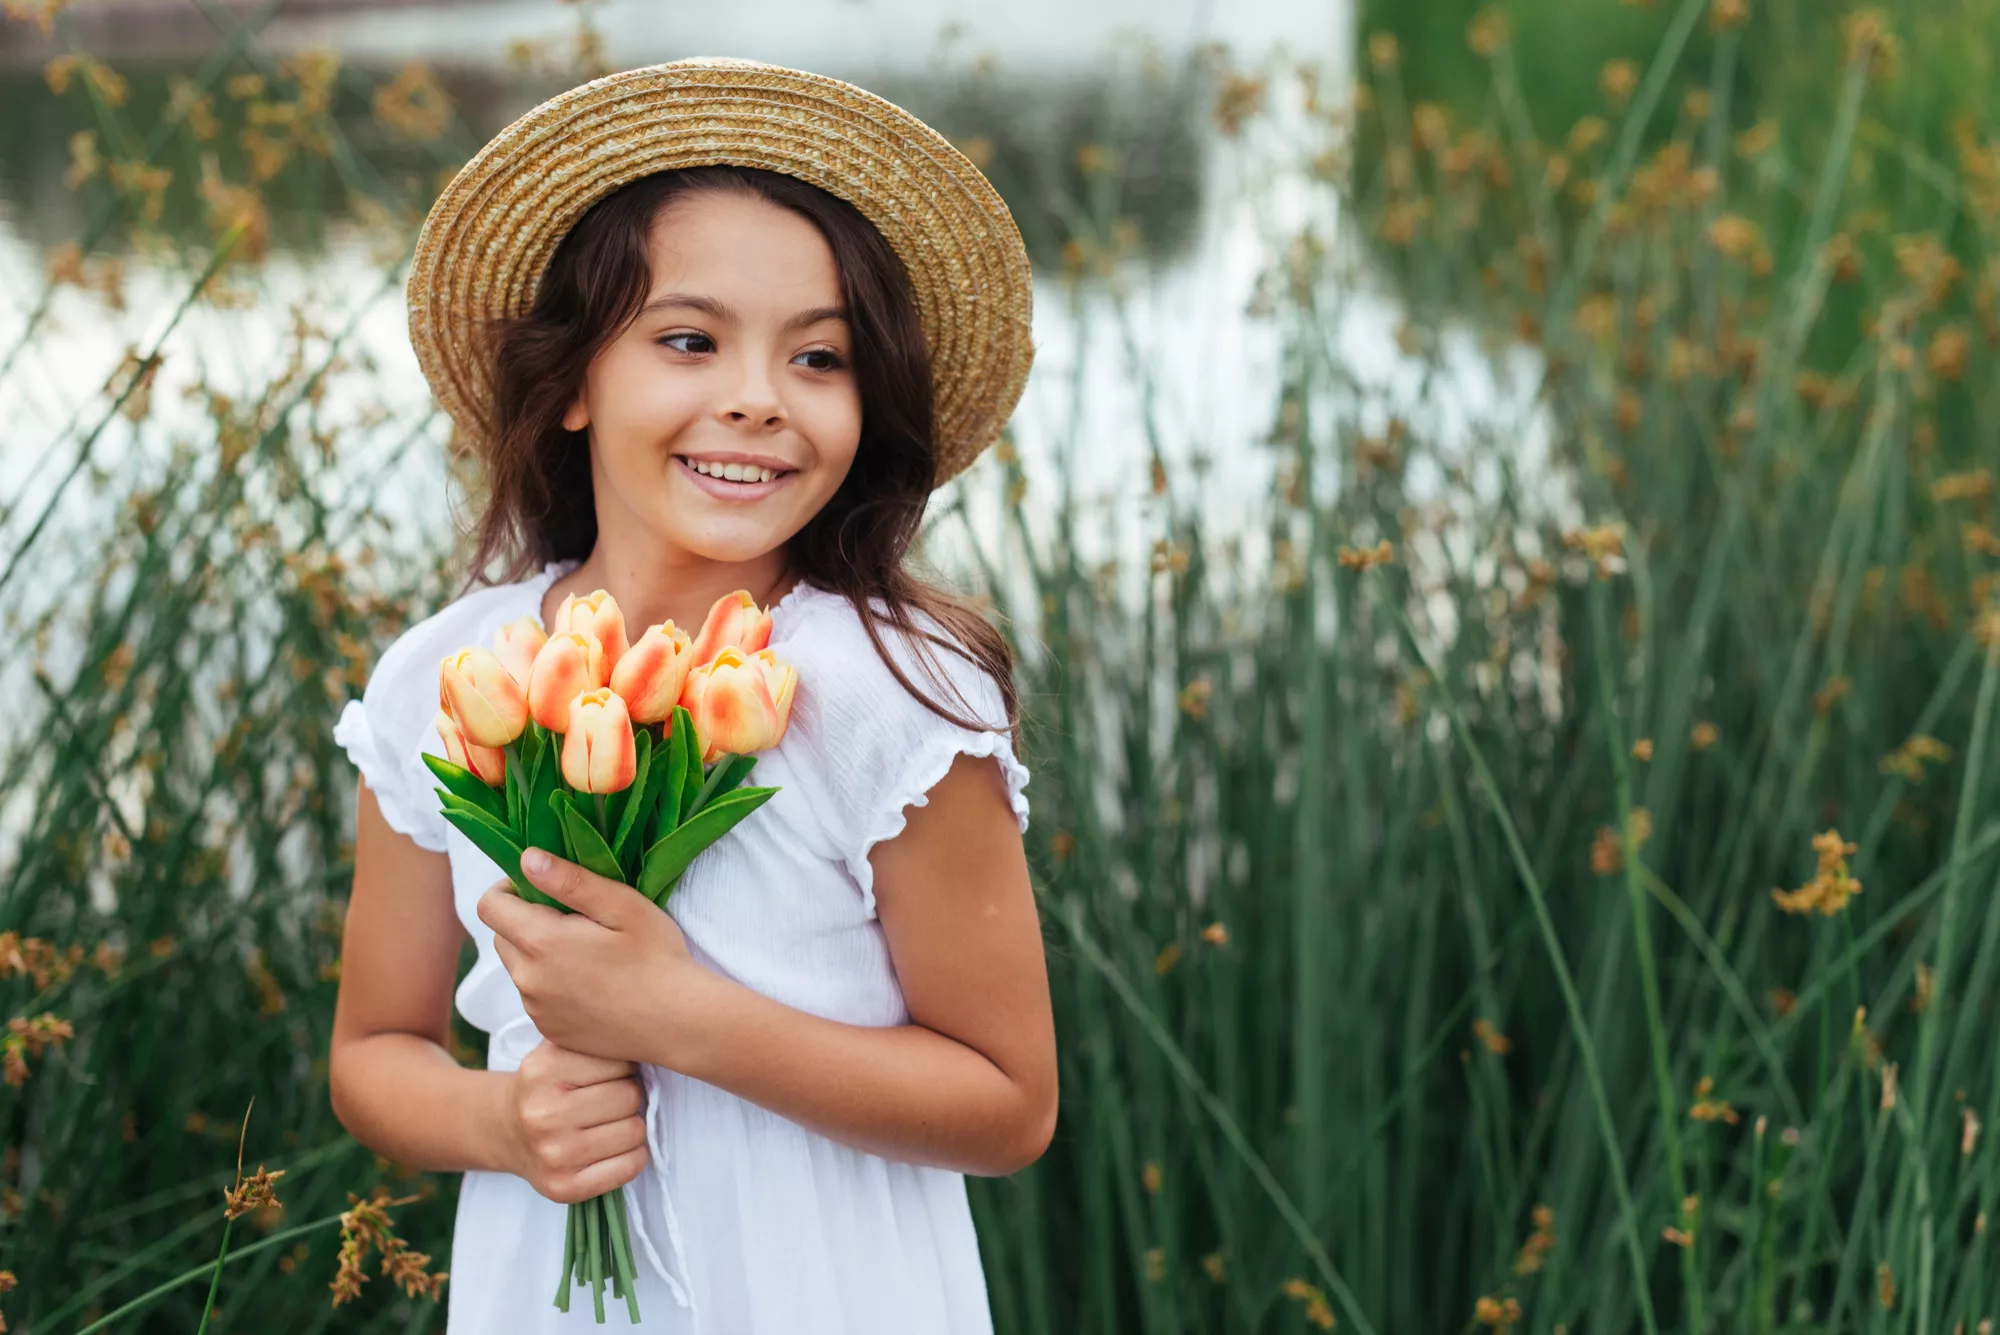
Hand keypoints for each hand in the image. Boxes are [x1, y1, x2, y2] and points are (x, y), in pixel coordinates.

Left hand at [476, 848, 726, 1071]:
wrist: (678, 1023)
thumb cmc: (657, 957)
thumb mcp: (622, 905)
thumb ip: (570, 880)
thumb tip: (527, 859)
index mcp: (540, 942)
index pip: (488, 907)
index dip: (507, 888)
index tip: (539, 887)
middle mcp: (528, 979)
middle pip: (502, 937)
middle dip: (525, 920)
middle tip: (574, 918)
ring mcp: (537, 1010)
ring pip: (520, 968)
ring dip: (539, 954)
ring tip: (588, 953)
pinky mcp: (551, 1031)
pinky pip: (537, 998)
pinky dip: (552, 984)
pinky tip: (592, 983)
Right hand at [504, 1039, 647, 1203]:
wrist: (504, 1130)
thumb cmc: (545, 1086)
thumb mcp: (559, 1049)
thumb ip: (597, 1040)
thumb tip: (649, 1047)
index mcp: (543, 1069)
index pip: (621, 1060)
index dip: (623, 1065)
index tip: (610, 1072)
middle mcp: (544, 1114)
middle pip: (630, 1096)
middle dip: (629, 1094)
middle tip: (612, 1098)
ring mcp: (553, 1155)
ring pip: (635, 1131)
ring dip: (632, 1124)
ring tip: (610, 1121)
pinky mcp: (564, 1187)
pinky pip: (630, 1166)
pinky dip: (633, 1155)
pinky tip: (615, 1147)